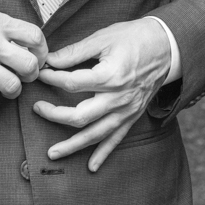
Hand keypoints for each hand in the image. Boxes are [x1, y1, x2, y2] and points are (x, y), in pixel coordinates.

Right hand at [0, 10, 47, 107]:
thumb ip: (9, 29)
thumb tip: (34, 47)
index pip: (35, 37)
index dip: (42, 51)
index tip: (38, 57)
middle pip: (30, 65)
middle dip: (31, 74)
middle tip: (24, 75)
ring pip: (13, 87)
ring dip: (13, 90)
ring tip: (5, 84)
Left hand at [34, 19, 172, 171]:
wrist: (167, 46)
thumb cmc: (135, 38)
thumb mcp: (103, 38)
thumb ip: (75, 51)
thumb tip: (50, 60)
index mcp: (110, 76)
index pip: (71, 83)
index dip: (52, 78)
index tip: (41, 73)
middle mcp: (118, 98)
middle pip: (79, 116)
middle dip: (54, 115)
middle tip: (37, 109)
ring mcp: (126, 110)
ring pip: (95, 134)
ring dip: (73, 146)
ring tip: (52, 153)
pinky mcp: (132, 115)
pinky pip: (116, 139)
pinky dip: (103, 154)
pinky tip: (91, 166)